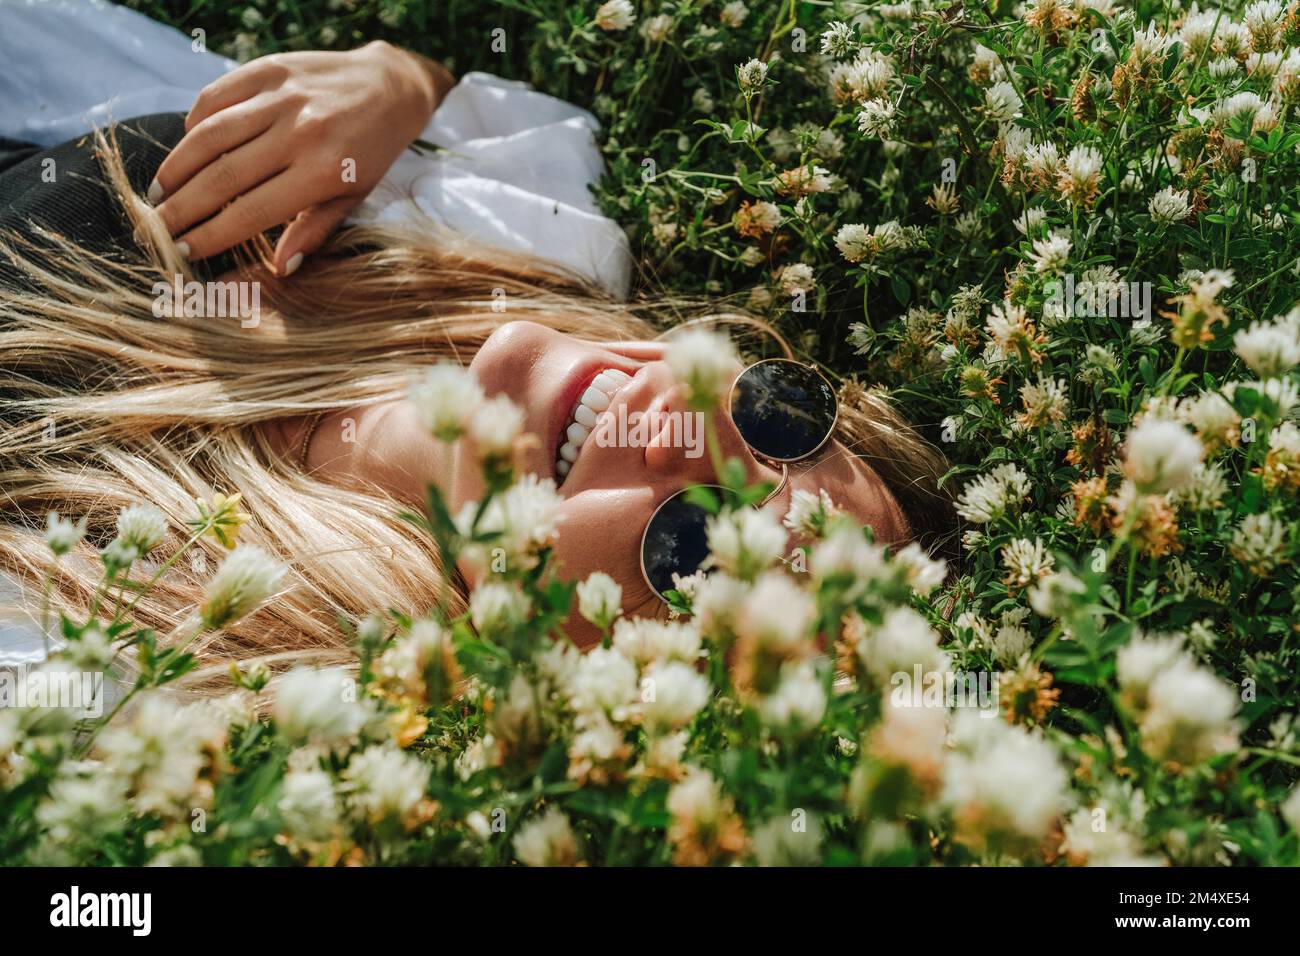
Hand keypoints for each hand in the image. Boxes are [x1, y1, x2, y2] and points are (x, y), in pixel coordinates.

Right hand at [151, 42, 450, 273]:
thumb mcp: (354, 198)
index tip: (183, 249)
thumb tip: (281, 269)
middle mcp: (298, 133)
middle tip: (156, 227)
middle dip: (182, 207)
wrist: (390, 89)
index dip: (211, 234)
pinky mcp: (268, 69)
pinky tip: (186, 148)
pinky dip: (194, 124)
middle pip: (222, 177)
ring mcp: (280, 97)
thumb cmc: (370, 154)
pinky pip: (216, 97)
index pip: (250, 212)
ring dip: (177, 167)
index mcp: (321, 172)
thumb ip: (314, 230)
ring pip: (210, 135)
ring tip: (159, 192)